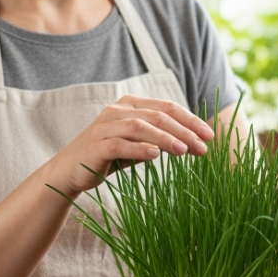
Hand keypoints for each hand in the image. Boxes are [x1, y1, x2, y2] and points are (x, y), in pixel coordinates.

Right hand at [42, 95, 215, 196]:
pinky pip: (120, 144)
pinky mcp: (95, 146)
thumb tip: (192, 142)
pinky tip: (156, 156)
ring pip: (141, 127)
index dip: (190, 120)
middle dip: (184, 130)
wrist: (68, 172)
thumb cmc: (107, 157)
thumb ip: (158, 139)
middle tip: (204, 147)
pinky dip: (139, 149)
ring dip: (166, 138)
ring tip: (185, 150)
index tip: (209, 135)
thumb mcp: (137, 145)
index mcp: (129, 105)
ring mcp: (104, 127)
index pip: (166, 107)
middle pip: (158, 116)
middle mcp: (117, 110)